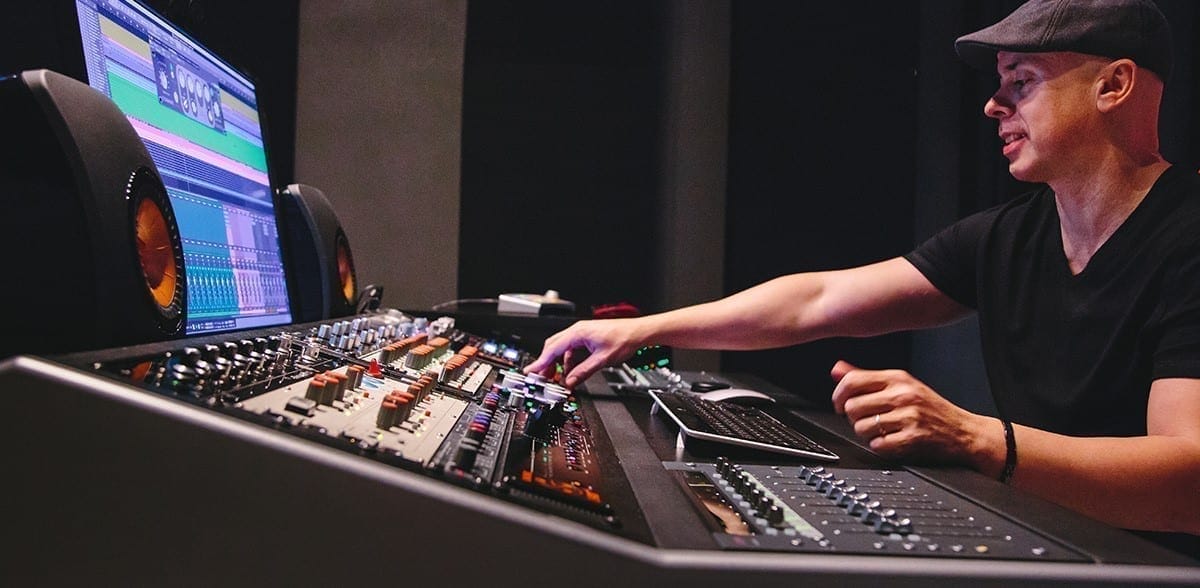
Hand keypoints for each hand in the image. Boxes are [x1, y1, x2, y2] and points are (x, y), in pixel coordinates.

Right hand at [523, 318, 645, 387]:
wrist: (638, 332)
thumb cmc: (624, 339)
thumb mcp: (602, 360)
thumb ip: (583, 372)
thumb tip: (570, 382)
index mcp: (578, 333)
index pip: (553, 349)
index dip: (541, 362)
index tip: (531, 371)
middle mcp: (577, 331)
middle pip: (553, 347)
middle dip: (546, 363)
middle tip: (541, 377)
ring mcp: (581, 334)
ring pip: (561, 349)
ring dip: (557, 363)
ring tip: (556, 377)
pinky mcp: (586, 338)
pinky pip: (571, 350)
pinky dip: (568, 361)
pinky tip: (571, 371)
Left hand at [830, 360, 997, 471]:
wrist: (963, 432)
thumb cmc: (930, 408)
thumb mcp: (902, 384)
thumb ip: (867, 377)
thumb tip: (837, 370)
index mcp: (897, 378)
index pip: (852, 381)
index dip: (838, 395)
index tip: (838, 404)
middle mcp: (902, 395)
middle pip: (851, 407)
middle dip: (854, 417)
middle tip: (868, 419)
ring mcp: (908, 417)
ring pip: (861, 428)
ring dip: (867, 433)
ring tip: (882, 430)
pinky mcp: (912, 438)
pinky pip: (877, 445)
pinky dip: (881, 447)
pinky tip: (892, 441)